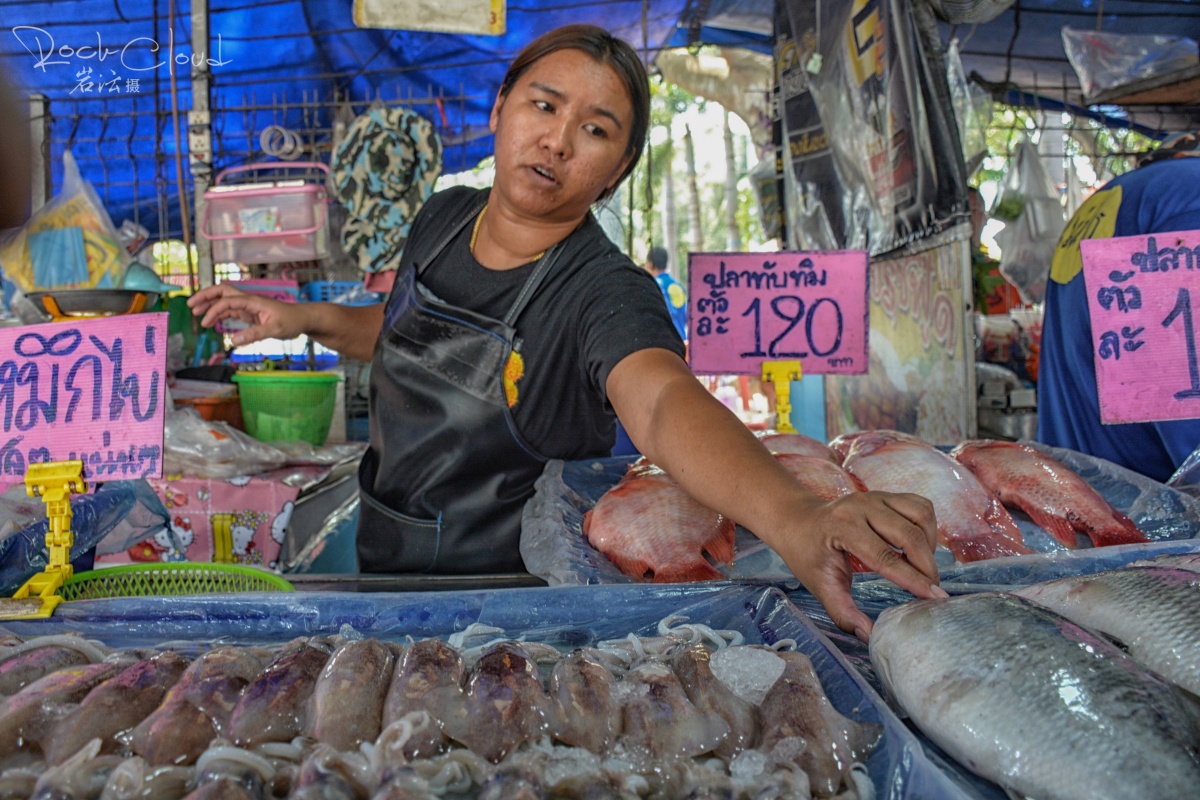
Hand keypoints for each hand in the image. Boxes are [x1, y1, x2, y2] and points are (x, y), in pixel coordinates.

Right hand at [187, 284, 308, 346]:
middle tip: (190, 305)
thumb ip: (255, 334)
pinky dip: (220, 314)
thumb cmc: (292, 322)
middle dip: (206, 297)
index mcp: (253, 301)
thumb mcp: (275, 330)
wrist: (303, 319)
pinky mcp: (251, 313)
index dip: (214, 309)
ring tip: (197, 314)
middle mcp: (249, 301)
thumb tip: (234, 341)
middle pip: (223, 292)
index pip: (228, 301)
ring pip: (225, 301)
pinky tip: (212, 321)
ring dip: (211, 306)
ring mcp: (249, 306)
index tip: (205, 321)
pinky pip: (231, 310)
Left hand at [767, 490, 942, 640]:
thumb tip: (869, 636)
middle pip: (909, 536)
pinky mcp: (886, 494)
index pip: (886, 557)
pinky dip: (928, 528)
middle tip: (931, 592)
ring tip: (923, 570)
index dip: (914, 580)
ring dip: (930, 545)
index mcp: (842, 527)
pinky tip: (919, 549)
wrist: (797, 520)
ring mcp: (876, 496)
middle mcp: (861, 505)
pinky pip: (920, 507)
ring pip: (921, 516)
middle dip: (927, 567)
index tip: (936, 599)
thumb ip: (843, 612)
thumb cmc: (808, 554)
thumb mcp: (819, 585)